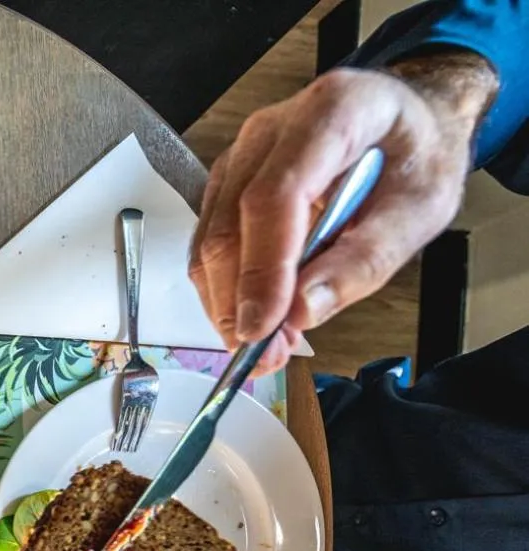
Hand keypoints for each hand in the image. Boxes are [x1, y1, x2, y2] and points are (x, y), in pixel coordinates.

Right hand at [191, 54, 495, 372]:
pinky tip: (257, 316)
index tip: (262, 327)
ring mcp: (241, 155)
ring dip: (227, 301)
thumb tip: (302, 310)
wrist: (403, 124)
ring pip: (210, 238)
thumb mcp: (421, 210)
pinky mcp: (227, 184)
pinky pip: (210, 243)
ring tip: (266, 345)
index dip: (263, 267)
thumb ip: (365, 259)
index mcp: (332, 113)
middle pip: (230, 222)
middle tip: (264, 355)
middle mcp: (272, 128)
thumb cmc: (415, 157)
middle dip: (239, 299)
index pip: (276, 196)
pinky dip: (226, 289)